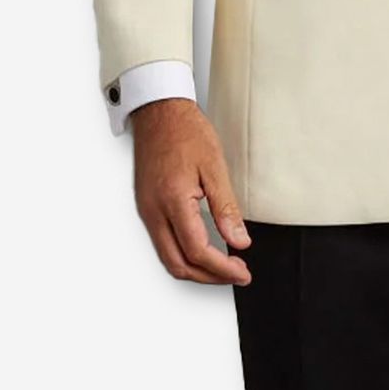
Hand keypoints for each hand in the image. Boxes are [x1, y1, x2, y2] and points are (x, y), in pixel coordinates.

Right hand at [131, 98, 251, 284]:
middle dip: (208, 277)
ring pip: (168, 257)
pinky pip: (163, 243)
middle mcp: (154, 211)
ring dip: (195, 268)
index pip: (197, 251)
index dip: (222, 268)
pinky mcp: (146, 206)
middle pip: (178, 264)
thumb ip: (226, 208)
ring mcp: (147, 211)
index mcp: (172, 201)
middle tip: (236, 274)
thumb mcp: (214, 167)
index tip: (242, 272)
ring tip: (223, 265)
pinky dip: (184, 254)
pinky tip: (204, 248)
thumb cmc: (186, 131)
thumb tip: (239, 240)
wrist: (159, 112)